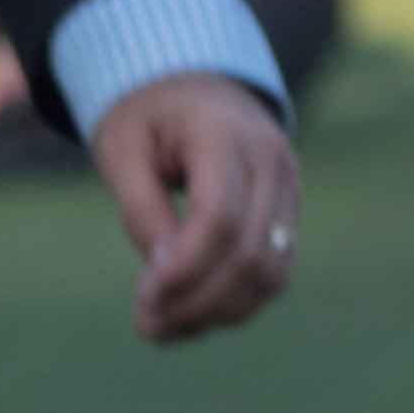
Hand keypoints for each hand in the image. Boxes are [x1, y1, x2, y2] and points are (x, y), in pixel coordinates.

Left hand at [93, 72, 297, 343]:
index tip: (143, 298)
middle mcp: (272, 161)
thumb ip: (141, 209)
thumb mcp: (124, 150)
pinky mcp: (288, 213)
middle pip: (251, 254)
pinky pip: (274, 271)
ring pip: (272, 273)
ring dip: (219, 311)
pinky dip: (236, 303)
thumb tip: (164, 277)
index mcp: (226, 135)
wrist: (194, 85)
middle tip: (146, 325)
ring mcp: (289, 188)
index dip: (184, 269)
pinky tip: (191, 313)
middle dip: (197, 302)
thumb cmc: (149, 117)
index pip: (220, 219)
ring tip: (165, 327)